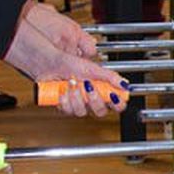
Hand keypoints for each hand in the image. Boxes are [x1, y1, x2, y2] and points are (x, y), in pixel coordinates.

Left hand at [6, 6, 129, 116]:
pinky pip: (68, 111)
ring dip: (78, 98)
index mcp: (100, 88)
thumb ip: (110, 77)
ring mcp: (77, 101)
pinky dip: (66, 101)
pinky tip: (64, 91)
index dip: (118, 104)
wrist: (49, 63)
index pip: (115, 103)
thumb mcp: (92, 68)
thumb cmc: (68, 61)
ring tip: (73, 85)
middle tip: (89, 88)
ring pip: (83, 112)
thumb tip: (124, 84)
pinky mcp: (64, 104)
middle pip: (100, 111)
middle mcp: (89, 97)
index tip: (115, 98)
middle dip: (94, 99)